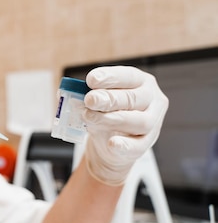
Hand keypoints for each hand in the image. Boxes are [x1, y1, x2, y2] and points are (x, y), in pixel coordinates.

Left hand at [82, 66, 168, 185]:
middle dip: (109, 99)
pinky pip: (139, 146)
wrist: (110, 141)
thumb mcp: (97, 100)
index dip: (110, 77)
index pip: (129, 76)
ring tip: (89, 117)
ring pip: (140, 122)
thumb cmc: (106, 112)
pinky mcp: (146, 144)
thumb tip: (71, 93)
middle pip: (134, 99)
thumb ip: (88, 95)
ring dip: (112, 119)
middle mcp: (152, 100)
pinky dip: (125, 145)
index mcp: (141, 82)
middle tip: (89, 100)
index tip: (90, 80)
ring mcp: (153, 123)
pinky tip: (112, 143)